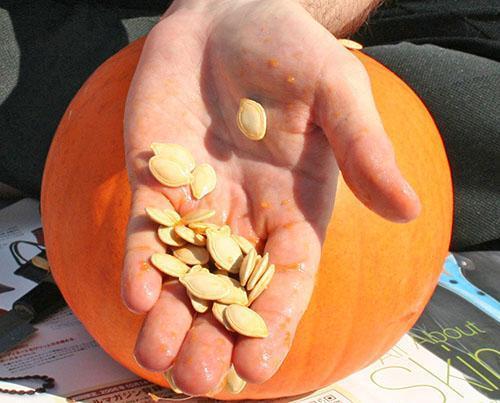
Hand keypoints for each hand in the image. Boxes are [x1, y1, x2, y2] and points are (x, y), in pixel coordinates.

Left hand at [121, 0, 419, 394]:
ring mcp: (198, 202)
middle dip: (214, 335)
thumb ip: (364, 149)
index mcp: (295, 206)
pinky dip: (140, 265)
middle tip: (198, 384)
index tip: (257, 369)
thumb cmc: (290, 50)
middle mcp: (246, 215)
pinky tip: (137, 298)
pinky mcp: (155, 182)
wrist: (225, 20)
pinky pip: (145, 233)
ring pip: (183, 272)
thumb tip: (407, 209)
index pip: (286, 275)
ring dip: (171, 316)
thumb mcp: (337, 93)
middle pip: (230, 289)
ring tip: (157, 361)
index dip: (274, 321)